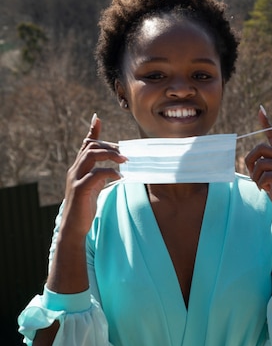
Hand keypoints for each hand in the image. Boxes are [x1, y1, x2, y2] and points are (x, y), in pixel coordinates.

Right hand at [60, 115, 126, 237]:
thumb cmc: (85, 207)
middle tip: (125, 154)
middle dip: (109, 146)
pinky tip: (120, 177)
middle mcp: (75, 170)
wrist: (73, 226)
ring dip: (111, 155)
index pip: (85, 145)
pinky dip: (110, 173)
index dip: (92, 132)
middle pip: (90, 147)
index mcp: (78, 168)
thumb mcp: (93, 187)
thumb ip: (100, 176)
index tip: (97, 118)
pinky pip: (96, 175)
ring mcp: (76, 179)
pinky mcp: (80, 190)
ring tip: (125, 160)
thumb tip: (115, 169)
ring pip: (91, 156)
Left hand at [244, 107, 271, 222]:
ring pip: (260, 164)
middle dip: (250, 161)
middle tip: (252, 174)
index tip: (260, 110)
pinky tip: (266, 189)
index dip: (266, 122)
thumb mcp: (270, 178)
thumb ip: (263, 168)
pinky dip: (260, 184)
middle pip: (260, 148)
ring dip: (255, 177)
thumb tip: (251, 160)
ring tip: (261, 185)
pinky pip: (265, 176)